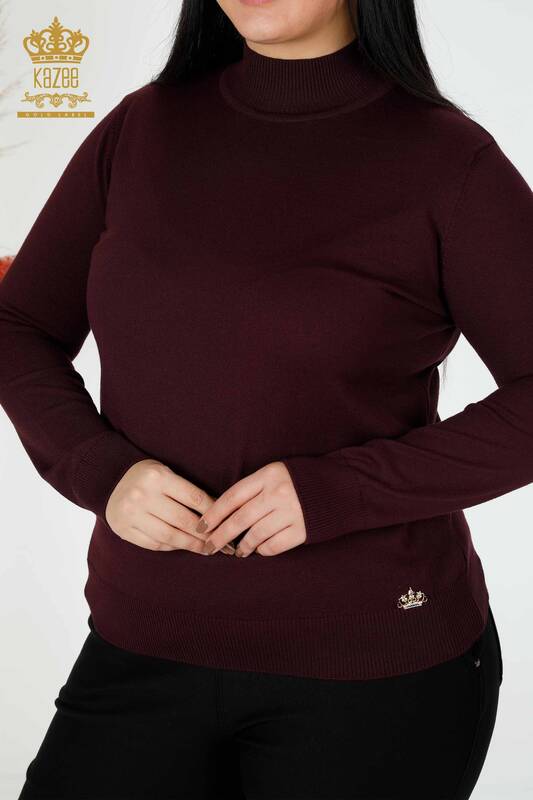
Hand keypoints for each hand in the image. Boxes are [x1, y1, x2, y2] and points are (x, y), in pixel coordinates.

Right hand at [105, 459, 235, 554]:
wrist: (110, 479)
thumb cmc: (148, 477)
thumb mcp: (166, 473)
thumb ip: (187, 490)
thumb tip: (218, 512)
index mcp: (158, 477)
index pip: (194, 498)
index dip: (213, 513)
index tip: (226, 523)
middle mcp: (143, 495)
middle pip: (183, 520)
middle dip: (205, 534)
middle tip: (220, 543)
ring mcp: (131, 514)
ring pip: (170, 536)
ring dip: (191, 545)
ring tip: (206, 549)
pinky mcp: (124, 529)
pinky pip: (154, 544)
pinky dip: (172, 547)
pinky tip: (183, 546)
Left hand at [197, 462, 305, 556]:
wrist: (344, 486)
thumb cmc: (305, 479)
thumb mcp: (278, 473)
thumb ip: (255, 488)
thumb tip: (226, 511)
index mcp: (269, 475)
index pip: (233, 496)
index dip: (214, 513)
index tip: (201, 526)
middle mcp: (278, 493)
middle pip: (239, 519)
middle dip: (220, 535)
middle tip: (209, 547)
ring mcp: (291, 512)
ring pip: (255, 535)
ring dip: (243, 546)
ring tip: (237, 551)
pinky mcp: (303, 530)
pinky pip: (274, 545)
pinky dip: (263, 550)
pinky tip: (259, 550)